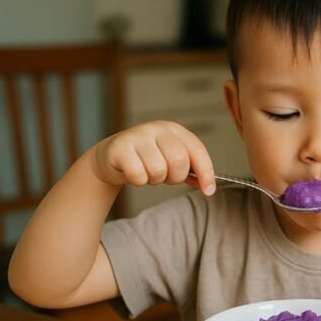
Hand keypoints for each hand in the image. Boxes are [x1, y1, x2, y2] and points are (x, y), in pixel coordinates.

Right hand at [91, 120, 215, 194]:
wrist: (112, 157)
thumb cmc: (146, 159)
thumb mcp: (171, 160)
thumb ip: (191, 171)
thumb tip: (208, 186)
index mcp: (175, 130)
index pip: (197, 150)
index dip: (206, 173)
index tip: (208, 191)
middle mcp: (157, 129)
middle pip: (179, 161)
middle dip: (175, 177)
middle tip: (164, 176)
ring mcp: (138, 136)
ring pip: (158, 170)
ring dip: (154, 180)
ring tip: (147, 172)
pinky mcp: (121, 147)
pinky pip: (138, 175)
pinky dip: (138, 181)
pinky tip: (133, 172)